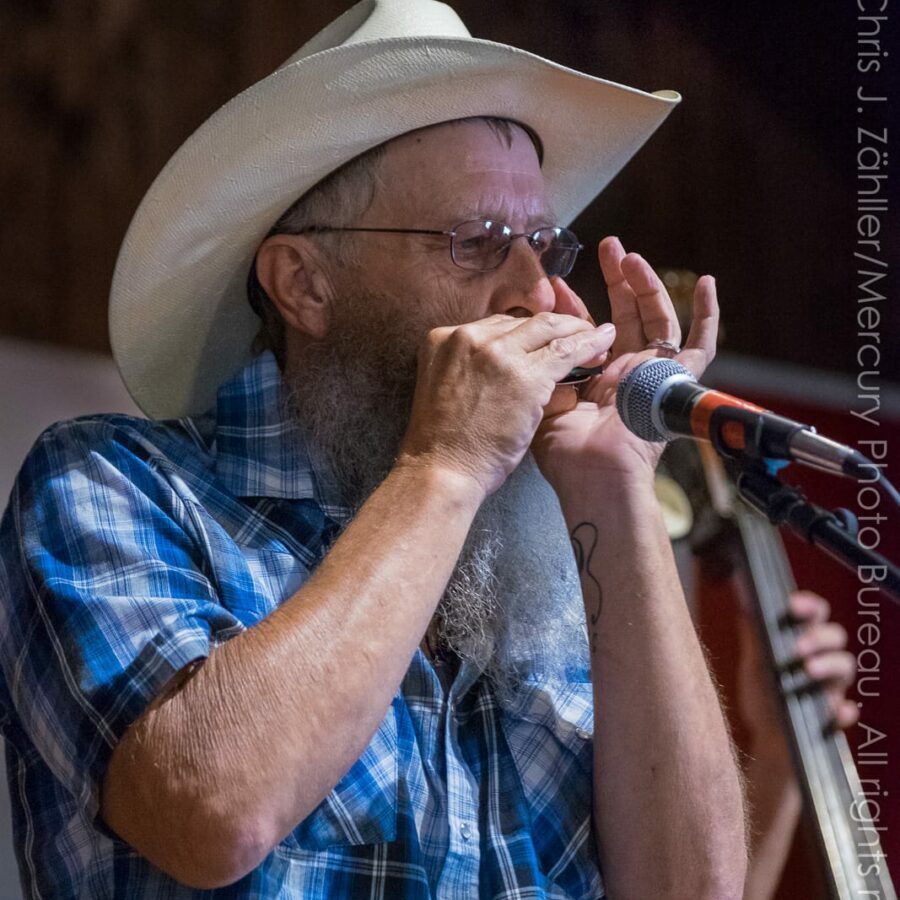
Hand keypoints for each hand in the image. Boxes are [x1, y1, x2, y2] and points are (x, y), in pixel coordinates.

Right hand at [398, 312, 616, 496]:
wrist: (442, 470)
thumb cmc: (446, 445)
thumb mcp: (449, 389)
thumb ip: (476, 370)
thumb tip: (516, 366)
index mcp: (443, 338)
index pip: (497, 324)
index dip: (527, 331)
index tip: (545, 338)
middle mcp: (468, 336)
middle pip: (522, 321)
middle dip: (555, 326)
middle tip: (580, 333)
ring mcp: (496, 352)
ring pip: (547, 328)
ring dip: (576, 332)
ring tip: (597, 338)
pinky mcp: (523, 375)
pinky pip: (564, 351)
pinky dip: (588, 345)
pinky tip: (604, 344)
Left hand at [532, 236, 718, 493]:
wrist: (595, 477)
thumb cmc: (566, 453)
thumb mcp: (543, 402)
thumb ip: (545, 368)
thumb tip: (540, 329)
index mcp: (593, 380)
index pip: (587, 332)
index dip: (573, 306)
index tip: (556, 284)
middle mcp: (625, 374)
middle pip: (626, 316)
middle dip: (617, 281)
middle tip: (609, 248)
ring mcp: (653, 376)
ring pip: (657, 321)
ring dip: (647, 287)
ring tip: (631, 257)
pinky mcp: (676, 383)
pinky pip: (701, 348)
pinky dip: (706, 316)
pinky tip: (706, 284)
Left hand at [737, 590, 857, 756]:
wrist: (765, 739)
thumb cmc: (762, 695)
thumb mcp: (753, 665)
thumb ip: (753, 637)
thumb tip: (745, 604)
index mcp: (804, 641)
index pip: (816, 614)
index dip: (809, 605)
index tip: (793, 605)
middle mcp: (823, 659)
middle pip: (836, 635)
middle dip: (819, 636)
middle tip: (798, 647)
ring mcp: (832, 687)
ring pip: (846, 666)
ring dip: (830, 664)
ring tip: (808, 670)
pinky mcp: (835, 716)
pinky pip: (848, 712)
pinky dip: (844, 710)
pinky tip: (835, 710)